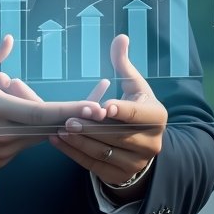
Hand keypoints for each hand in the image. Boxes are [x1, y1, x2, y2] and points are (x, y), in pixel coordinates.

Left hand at [0, 35, 165, 189]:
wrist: (141, 144)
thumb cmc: (134, 107)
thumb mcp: (133, 85)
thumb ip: (123, 63)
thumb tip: (120, 37)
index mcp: (156, 118)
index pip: (139, 114)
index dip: (122, 110)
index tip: (105, 106)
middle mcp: (151, 143)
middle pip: (119, 135)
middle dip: (93, 127)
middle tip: (71, 117)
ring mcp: (136, 163)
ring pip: (105, 152)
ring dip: (81, 141)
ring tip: (61, 127)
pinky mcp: (119, 176)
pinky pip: (94, 165)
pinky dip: (74, 153)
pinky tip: (57, 139)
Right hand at [0, 36, 106, 166]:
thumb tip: (10, 39)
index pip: (42, 113)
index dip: (71, 111)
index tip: (95, 108)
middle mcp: (2, 135)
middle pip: (47, 125)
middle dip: (59, 111)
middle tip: (43, 92)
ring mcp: (2, 152)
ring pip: (37, 134)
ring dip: (34, 115)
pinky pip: (24, 142)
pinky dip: (23, 127)